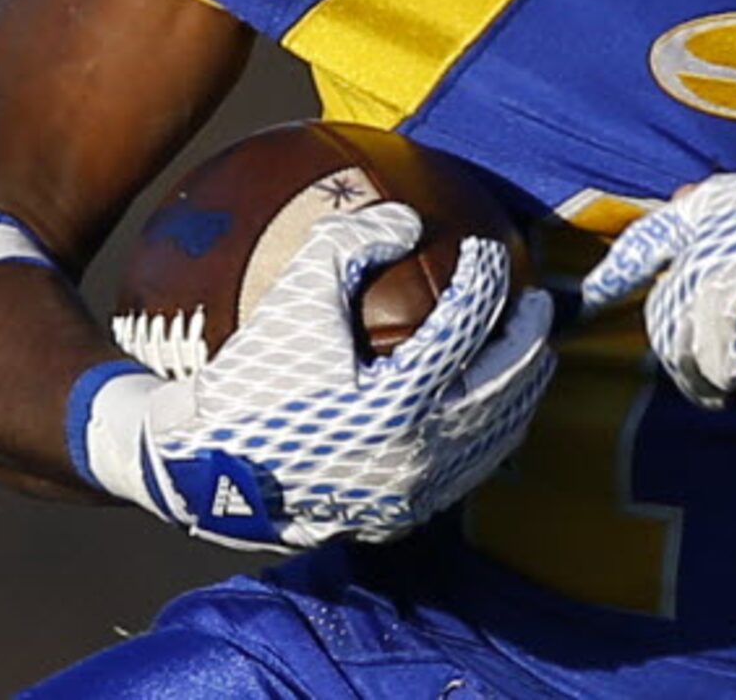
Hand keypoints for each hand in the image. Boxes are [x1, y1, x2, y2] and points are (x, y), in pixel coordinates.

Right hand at [82, 203, 553, 549]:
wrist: (198, 471)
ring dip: (524, 383)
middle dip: (530, 332)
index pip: (469, 325)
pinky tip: (492, 400)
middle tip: (537, 297)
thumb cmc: (246, 377)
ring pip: (498, 432)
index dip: (486, 279)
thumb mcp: (292, 295)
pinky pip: (470, 467)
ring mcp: (415, 492)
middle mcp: (418, 454)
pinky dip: (494, 427)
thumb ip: (350, 242)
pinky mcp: (401, 516)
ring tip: (531, 347)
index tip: (485, 250)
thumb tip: (409, 219)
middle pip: (506, 382)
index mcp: (398, 402)